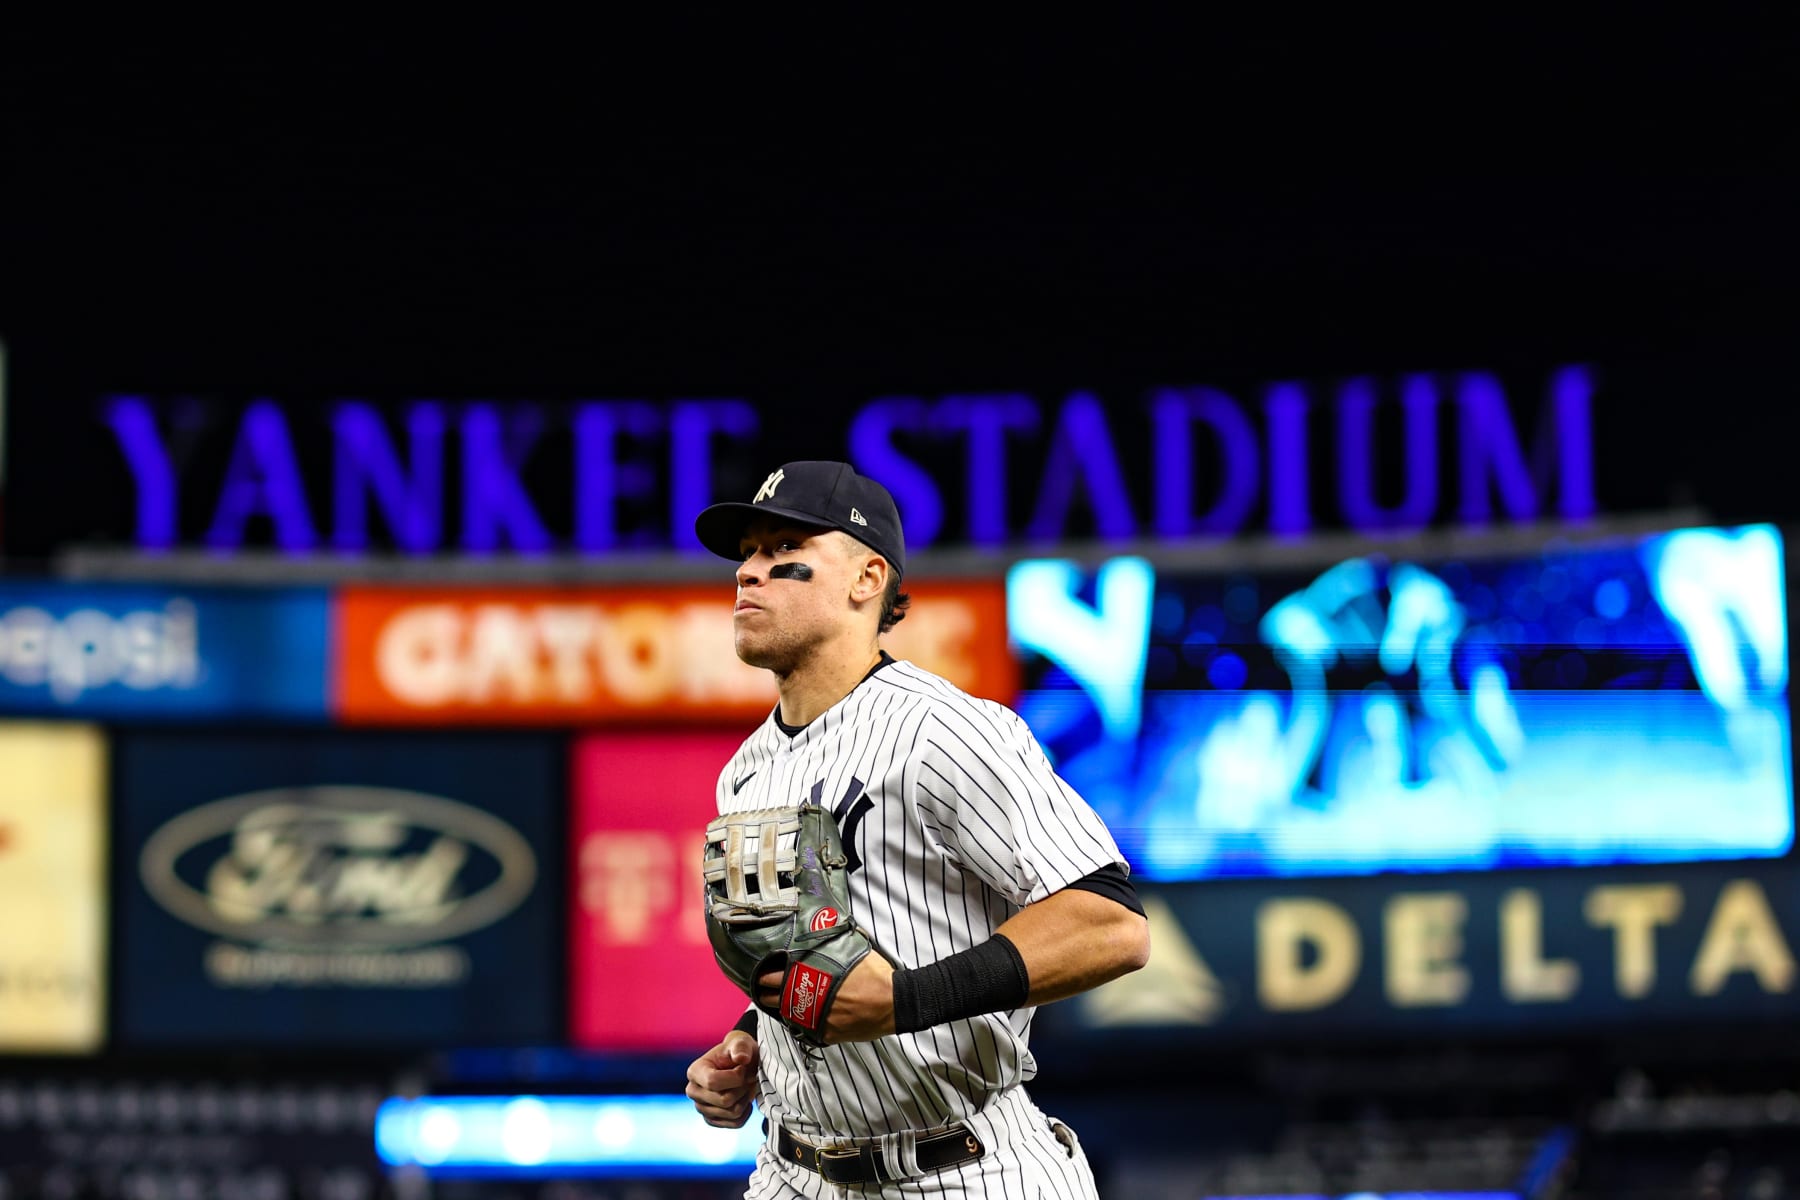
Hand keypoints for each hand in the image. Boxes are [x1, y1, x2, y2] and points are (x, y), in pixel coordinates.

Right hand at [685, 1031, 759, 1127]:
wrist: (741, 1064)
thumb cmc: (739, 1051)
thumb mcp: (741, 1043)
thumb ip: (741, 1047)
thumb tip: (742, 1059)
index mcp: (695, 1071)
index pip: (713, 1082)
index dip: (735, 1077)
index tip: (744, 1068)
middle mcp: (693, 1091)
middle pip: (725, 1100)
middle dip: (743, 1088)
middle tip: (748, 1077)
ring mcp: (701, 1108)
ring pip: (732, 1113)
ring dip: (746, 1098)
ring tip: (746, 1085)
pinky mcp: (712, 1120)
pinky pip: (735, 1123)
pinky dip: (746, 1112)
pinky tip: (746, 1098)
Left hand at [757, 954, 896, 1043]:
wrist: (894, 1002)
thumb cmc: (874, 974)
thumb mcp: (851, 949)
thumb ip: (830, 945)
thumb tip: (825, 929)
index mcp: (810, 974)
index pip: (774, 976)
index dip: (765, 976)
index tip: (761, 975)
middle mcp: (808, 997)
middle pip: (774, 998)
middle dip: (767, 994)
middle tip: (764, 990)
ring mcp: (815, 1017)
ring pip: (787, 1016)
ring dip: (782, 1009)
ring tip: (779, 1004)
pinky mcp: (826, 1033)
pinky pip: (806, 1029)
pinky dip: (803, 1023)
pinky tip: (803, 1017)